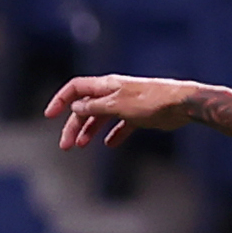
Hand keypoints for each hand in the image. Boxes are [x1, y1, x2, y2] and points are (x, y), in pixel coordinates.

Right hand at [47, 75, 208, 150]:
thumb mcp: (118, 105)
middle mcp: (113, 93)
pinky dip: (113, 134)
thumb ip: (95, 107)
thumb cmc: (151, 101)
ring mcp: (125, 104)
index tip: (49, 115)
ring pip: (101, 118)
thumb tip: (76, 107)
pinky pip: (120, 126)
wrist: (181, 104)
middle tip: (66, 145)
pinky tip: (109, 145)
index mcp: (106, 86)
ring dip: (89, 131)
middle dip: (73, 125)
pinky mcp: (138, 116)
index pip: (76, 89)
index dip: (61, 100)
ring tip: (81, 146)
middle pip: (86, 108)